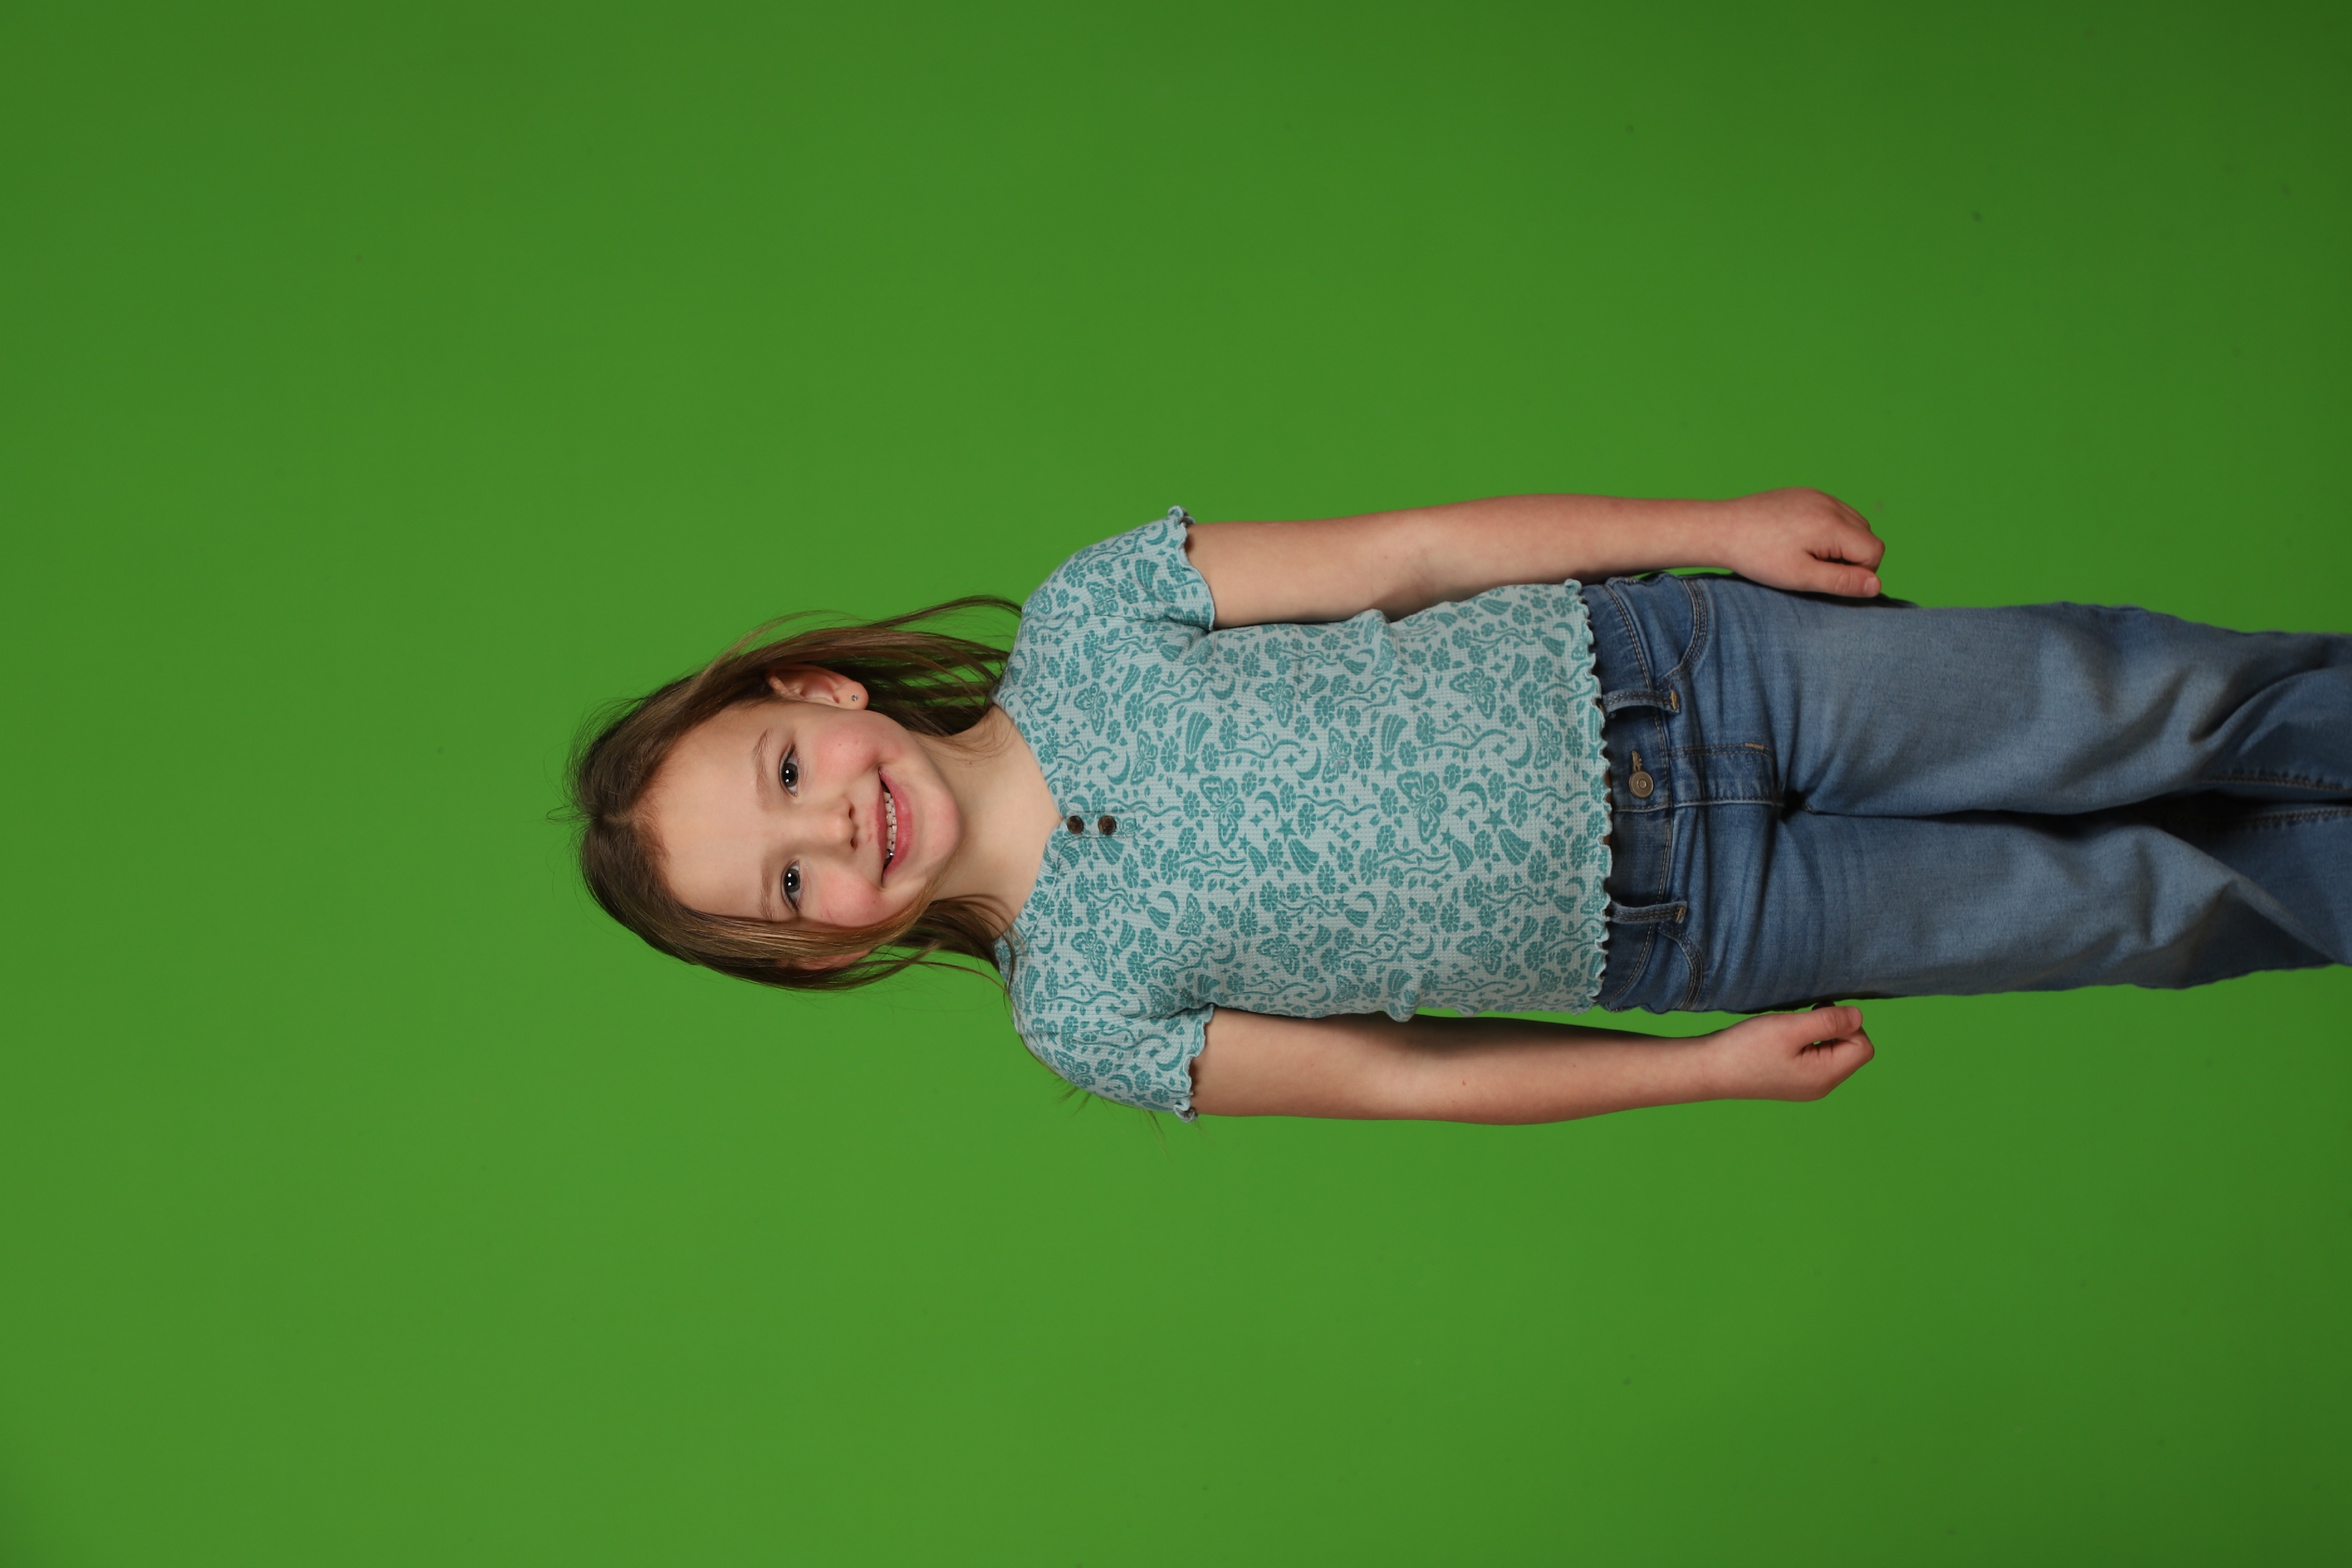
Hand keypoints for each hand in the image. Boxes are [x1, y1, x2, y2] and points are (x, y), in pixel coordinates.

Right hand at [1705, 1005, 1874, 1101]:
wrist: (1710, 1069)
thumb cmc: (1747, 1048)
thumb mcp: (1791, 1029)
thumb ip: (1829, 1021)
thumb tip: (1859, 1016)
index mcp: (1825, 1076)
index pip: (1863, 1047)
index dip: (1849, 1024)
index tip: (1819, 1013)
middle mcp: (1821, 1086)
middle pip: (1852, 1051)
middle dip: (1836, 1028)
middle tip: (1806, 1016)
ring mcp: (1806, 1086)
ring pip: (1834, 1053)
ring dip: (1820, 1033)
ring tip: (1793, 1026)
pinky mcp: (1792, 1081)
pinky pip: (1816, 1059)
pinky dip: (1807, 1043)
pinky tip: (1784, 1037)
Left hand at [1708, 488, 1885, 597]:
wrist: (1721, 528)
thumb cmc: (1757, 556)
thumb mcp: (1800, 577)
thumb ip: (1842, 581)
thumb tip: (1876, 585)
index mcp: (1832, 525)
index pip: (1875, 551)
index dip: (1860, 573)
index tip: (1828, 579)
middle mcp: (1830, 504)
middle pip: (1867, 536)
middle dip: (1852, 557)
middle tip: (1815, 569)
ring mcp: (1818, 495)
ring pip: (1853, 523)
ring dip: (1842, 544)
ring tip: (1807, 556)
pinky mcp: (1805, 494)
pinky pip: (1834, 512)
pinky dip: (1828, 529)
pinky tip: (1799, 541)